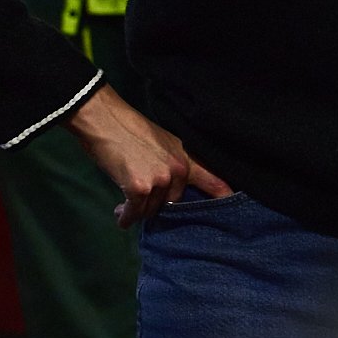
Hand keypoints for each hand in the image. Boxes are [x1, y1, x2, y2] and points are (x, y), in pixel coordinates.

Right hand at [64, 84, 233, 227]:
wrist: (103, 119)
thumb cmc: (128, 129)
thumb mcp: (162, 143)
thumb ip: (173, 164)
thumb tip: (171, 191)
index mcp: (185, 158)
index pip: (212, 181)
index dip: (224, 196)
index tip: (234, 209)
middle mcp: (178, 170)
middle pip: (171, 204)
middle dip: (154, 204)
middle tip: (138, 196)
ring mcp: (160, 180)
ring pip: (150, 210)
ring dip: (137, 211)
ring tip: (125, 204)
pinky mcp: (139, 188)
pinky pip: (134, 213)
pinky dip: (125, 217)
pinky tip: (120, 214)